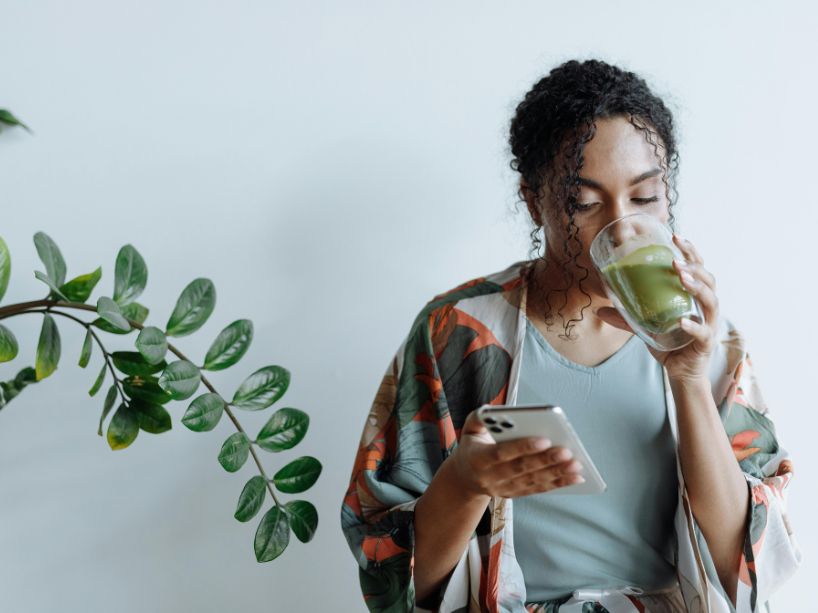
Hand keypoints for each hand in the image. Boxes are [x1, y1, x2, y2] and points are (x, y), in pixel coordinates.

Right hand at [449, 411, 584, 498]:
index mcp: (478, 458)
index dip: (523, 447)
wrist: (464, 479)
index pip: (502, 453)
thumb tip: (491, 410)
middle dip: (546, 460)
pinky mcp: (514, 493)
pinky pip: (538, 489)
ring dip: (556, 474)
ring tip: (576, 464)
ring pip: (533, 481)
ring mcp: (503, 488)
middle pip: (521, 469)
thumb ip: (478, 418)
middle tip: (567, 451)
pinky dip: (558, 484)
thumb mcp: (468, 431)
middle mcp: (490, 477)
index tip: (544, 439)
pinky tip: (574, 477)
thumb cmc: (471, 449)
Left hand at [596, 233, 717, 385]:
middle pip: (709, 279)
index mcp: (693, 297)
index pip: (697, 268)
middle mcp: (705, 307)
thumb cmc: (668, 345)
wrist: (680, 373)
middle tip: (674, 259)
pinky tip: (682, 320)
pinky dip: (693, 325)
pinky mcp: (706, 343)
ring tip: (680, 277)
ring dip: (696, 287)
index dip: (690, 251)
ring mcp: (709, 324)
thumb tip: (599, 309)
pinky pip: (703, 331)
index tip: (674, 235)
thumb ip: (625, 318)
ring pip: (711, 301)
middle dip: (694, 266)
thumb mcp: (643, 328)